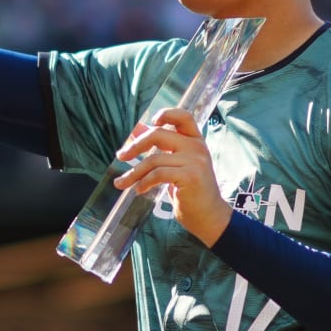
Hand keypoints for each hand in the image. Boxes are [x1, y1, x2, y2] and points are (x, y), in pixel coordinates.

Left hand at [112, 107, 229, 245]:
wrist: (208, 216)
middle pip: (159, 135)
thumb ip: (160, 146)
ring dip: (134, 173)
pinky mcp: (190, 176)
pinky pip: (158, 174)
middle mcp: (197, 147)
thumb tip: (138, 128)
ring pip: (154, 159)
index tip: (151, 122)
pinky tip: (139, 190)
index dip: (167, 114)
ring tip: (123, 183)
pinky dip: (144, 182)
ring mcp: (195, 161)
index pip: (184, 116)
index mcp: (195, 141)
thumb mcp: (176, 164)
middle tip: (121, 156)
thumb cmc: (190, 191)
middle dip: (135, 146)